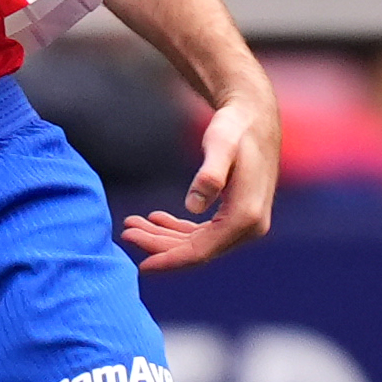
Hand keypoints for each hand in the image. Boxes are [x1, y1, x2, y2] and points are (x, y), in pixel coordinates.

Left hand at [122, 87, 278, 270]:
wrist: (255, 115)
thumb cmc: (235, 127)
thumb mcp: (221, 145)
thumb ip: (210, 175)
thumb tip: (193, 208)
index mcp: (245, 218)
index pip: (201, 252)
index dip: (169, 260)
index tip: (140, 265)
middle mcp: (250, 227)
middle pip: (197, 251)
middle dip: (159, 246)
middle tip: (126, 233)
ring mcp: (245, 223)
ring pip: (198, 243)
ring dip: (164, 237)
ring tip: (133, 225)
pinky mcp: (237, 215)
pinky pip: (205, 232)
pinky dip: (179, 229)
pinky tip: (157, 219)